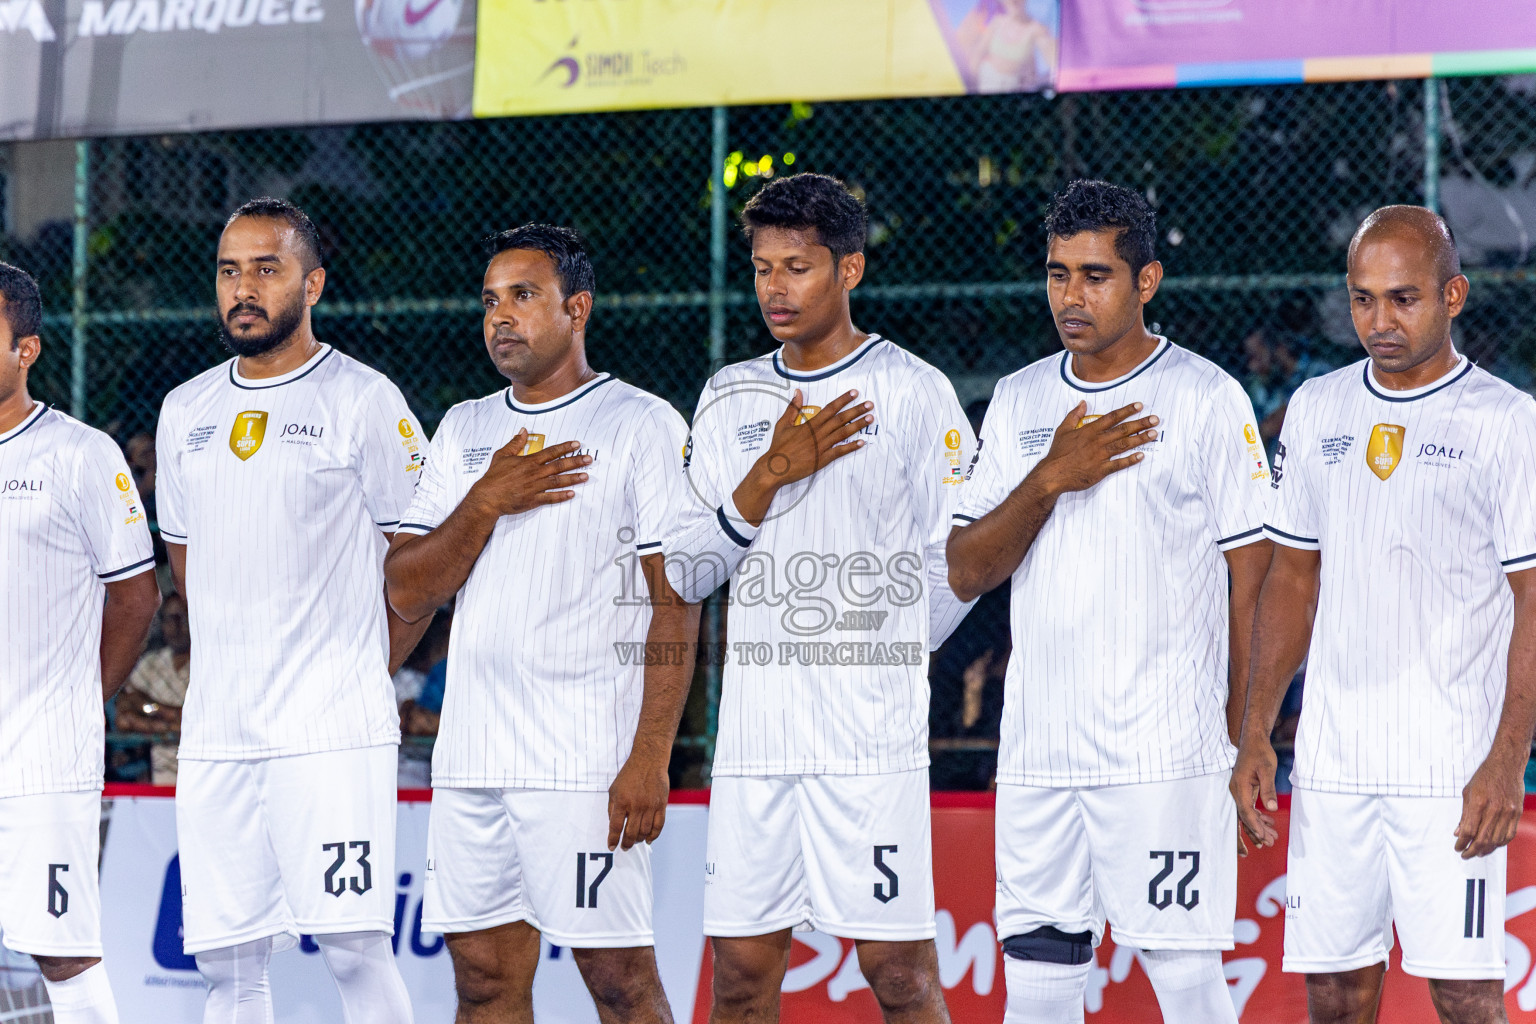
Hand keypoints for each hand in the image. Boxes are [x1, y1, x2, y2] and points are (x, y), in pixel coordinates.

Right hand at [467, 428, 590, 517]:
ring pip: (558, 481)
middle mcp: (535, 473)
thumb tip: (523, 430)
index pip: (551, 452)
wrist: (487, 497)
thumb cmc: (494, 477)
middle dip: (576, 461)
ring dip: (573, 478)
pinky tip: (572, 494)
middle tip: (589, 459)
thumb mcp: (502, 455)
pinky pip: (550, 498)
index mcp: (529, 462)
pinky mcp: (533, 500)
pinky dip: (562, 496)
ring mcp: (535, 487)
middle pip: (559, 465)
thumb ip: (515, 443)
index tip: (577, 444)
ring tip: (586, 476)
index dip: (565, 447)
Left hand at [607, 753, 668, 850]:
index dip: (613, 840)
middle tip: (624, 847)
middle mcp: (636, 805)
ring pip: (645, 831)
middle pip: (631, 833)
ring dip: (639, 840)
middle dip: (626, 844)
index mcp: (621, 801)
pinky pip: (658, 825)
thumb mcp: (614, 789)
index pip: (615, 827)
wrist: (649, 761)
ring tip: (635, 841)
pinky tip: (648, 839)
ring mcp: (650, 805)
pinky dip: (653, 835)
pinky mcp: (661, 805)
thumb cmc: (629, 775)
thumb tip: (613, 826)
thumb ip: (612, 808)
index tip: (611, 847)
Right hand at [732, 389, 873, 525]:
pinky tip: (862, 442)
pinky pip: (840, 452)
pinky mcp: (823, 459)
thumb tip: (798, 392)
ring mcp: (822, 446)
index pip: (830, 408)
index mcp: (810, 424)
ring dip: (858, 425)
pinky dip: (851, 447)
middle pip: (841, 419)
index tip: (855, 393)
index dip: (843, 400)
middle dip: (856, 410)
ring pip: (843, 433)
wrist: (775, 468)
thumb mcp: (783, 424)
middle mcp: (818, 433)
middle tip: (870, 404)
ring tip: (870, 419)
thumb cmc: (778, 447)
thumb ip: (793, 408)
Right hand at [1028, 401, 1157, 497]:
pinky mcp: (1101, 470)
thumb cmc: (1058, 453)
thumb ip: (1074, 415)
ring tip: (1153, 434)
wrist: (1053, 474)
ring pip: (1124, 445)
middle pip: (1123, 429)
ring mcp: (1100, 456)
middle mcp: (1097, 441)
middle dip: (1140, 423)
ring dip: (1140, 439)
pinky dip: (1130, 460)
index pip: (1112, 417)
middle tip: (1155, 419)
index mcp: (1089, 430)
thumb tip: (1082, 403)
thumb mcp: (1063, 430)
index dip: (1127, 410)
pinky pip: (1119, 464)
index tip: (1139, 406)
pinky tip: (1141, 456)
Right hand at [1230, 737, 1279, 848]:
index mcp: (1239, 786)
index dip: (1254, 825)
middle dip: (1254, 832)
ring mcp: (1239, 791)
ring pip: (1246, 814)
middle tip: (1268, 843)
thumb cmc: (1260, 753)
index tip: (1263, 837)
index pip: (1245, 811)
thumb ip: (1268, 789)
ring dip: (1258, 826)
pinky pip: (1249, 808)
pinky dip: (1258, 817)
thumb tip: (1271, 808)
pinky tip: (1269, 823)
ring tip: (1272, 838)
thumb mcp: (1267, 769)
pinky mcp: (1244, 790)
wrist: (1253, 740)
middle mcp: (1236, 791)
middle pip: (1242, 817)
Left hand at [1455, 754, 1524, 858]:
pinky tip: (1492, 845)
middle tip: (1465, 855)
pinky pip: (1509, 835)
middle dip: (1472, 851)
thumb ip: (1464, 815)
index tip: (1457, 848)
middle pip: (1483, 839)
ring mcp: (1508, 812)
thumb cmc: (1484, 777)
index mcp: (1479, 803)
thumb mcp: (1468, 793)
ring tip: (1478, 852)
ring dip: (1486, 850)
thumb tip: (1458, 833)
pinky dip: (1500, 843)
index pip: (1469, 831)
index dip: (1462, 843)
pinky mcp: (1517, 813)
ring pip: (1497, 840)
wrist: (1506, 765)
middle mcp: (1495, 809)